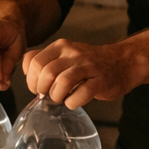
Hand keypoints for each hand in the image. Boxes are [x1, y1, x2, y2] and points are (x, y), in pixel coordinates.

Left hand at [22, 39, 148, 109]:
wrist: (122, 62)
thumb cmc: (88, 64)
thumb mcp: (65, 55)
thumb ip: (45, 60)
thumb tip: (26, 72)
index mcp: (61, 46)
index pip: (33, 61)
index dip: (30, 79)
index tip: (36, 87)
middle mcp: (73, 53)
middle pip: (46, 73)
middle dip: (42, 89)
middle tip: (47, 95)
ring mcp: (88, 66)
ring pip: (62, 82)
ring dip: (56, 96)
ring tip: (60, 99)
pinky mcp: (100, 81)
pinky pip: (81, 94)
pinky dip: (72, 102)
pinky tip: (74, 101)